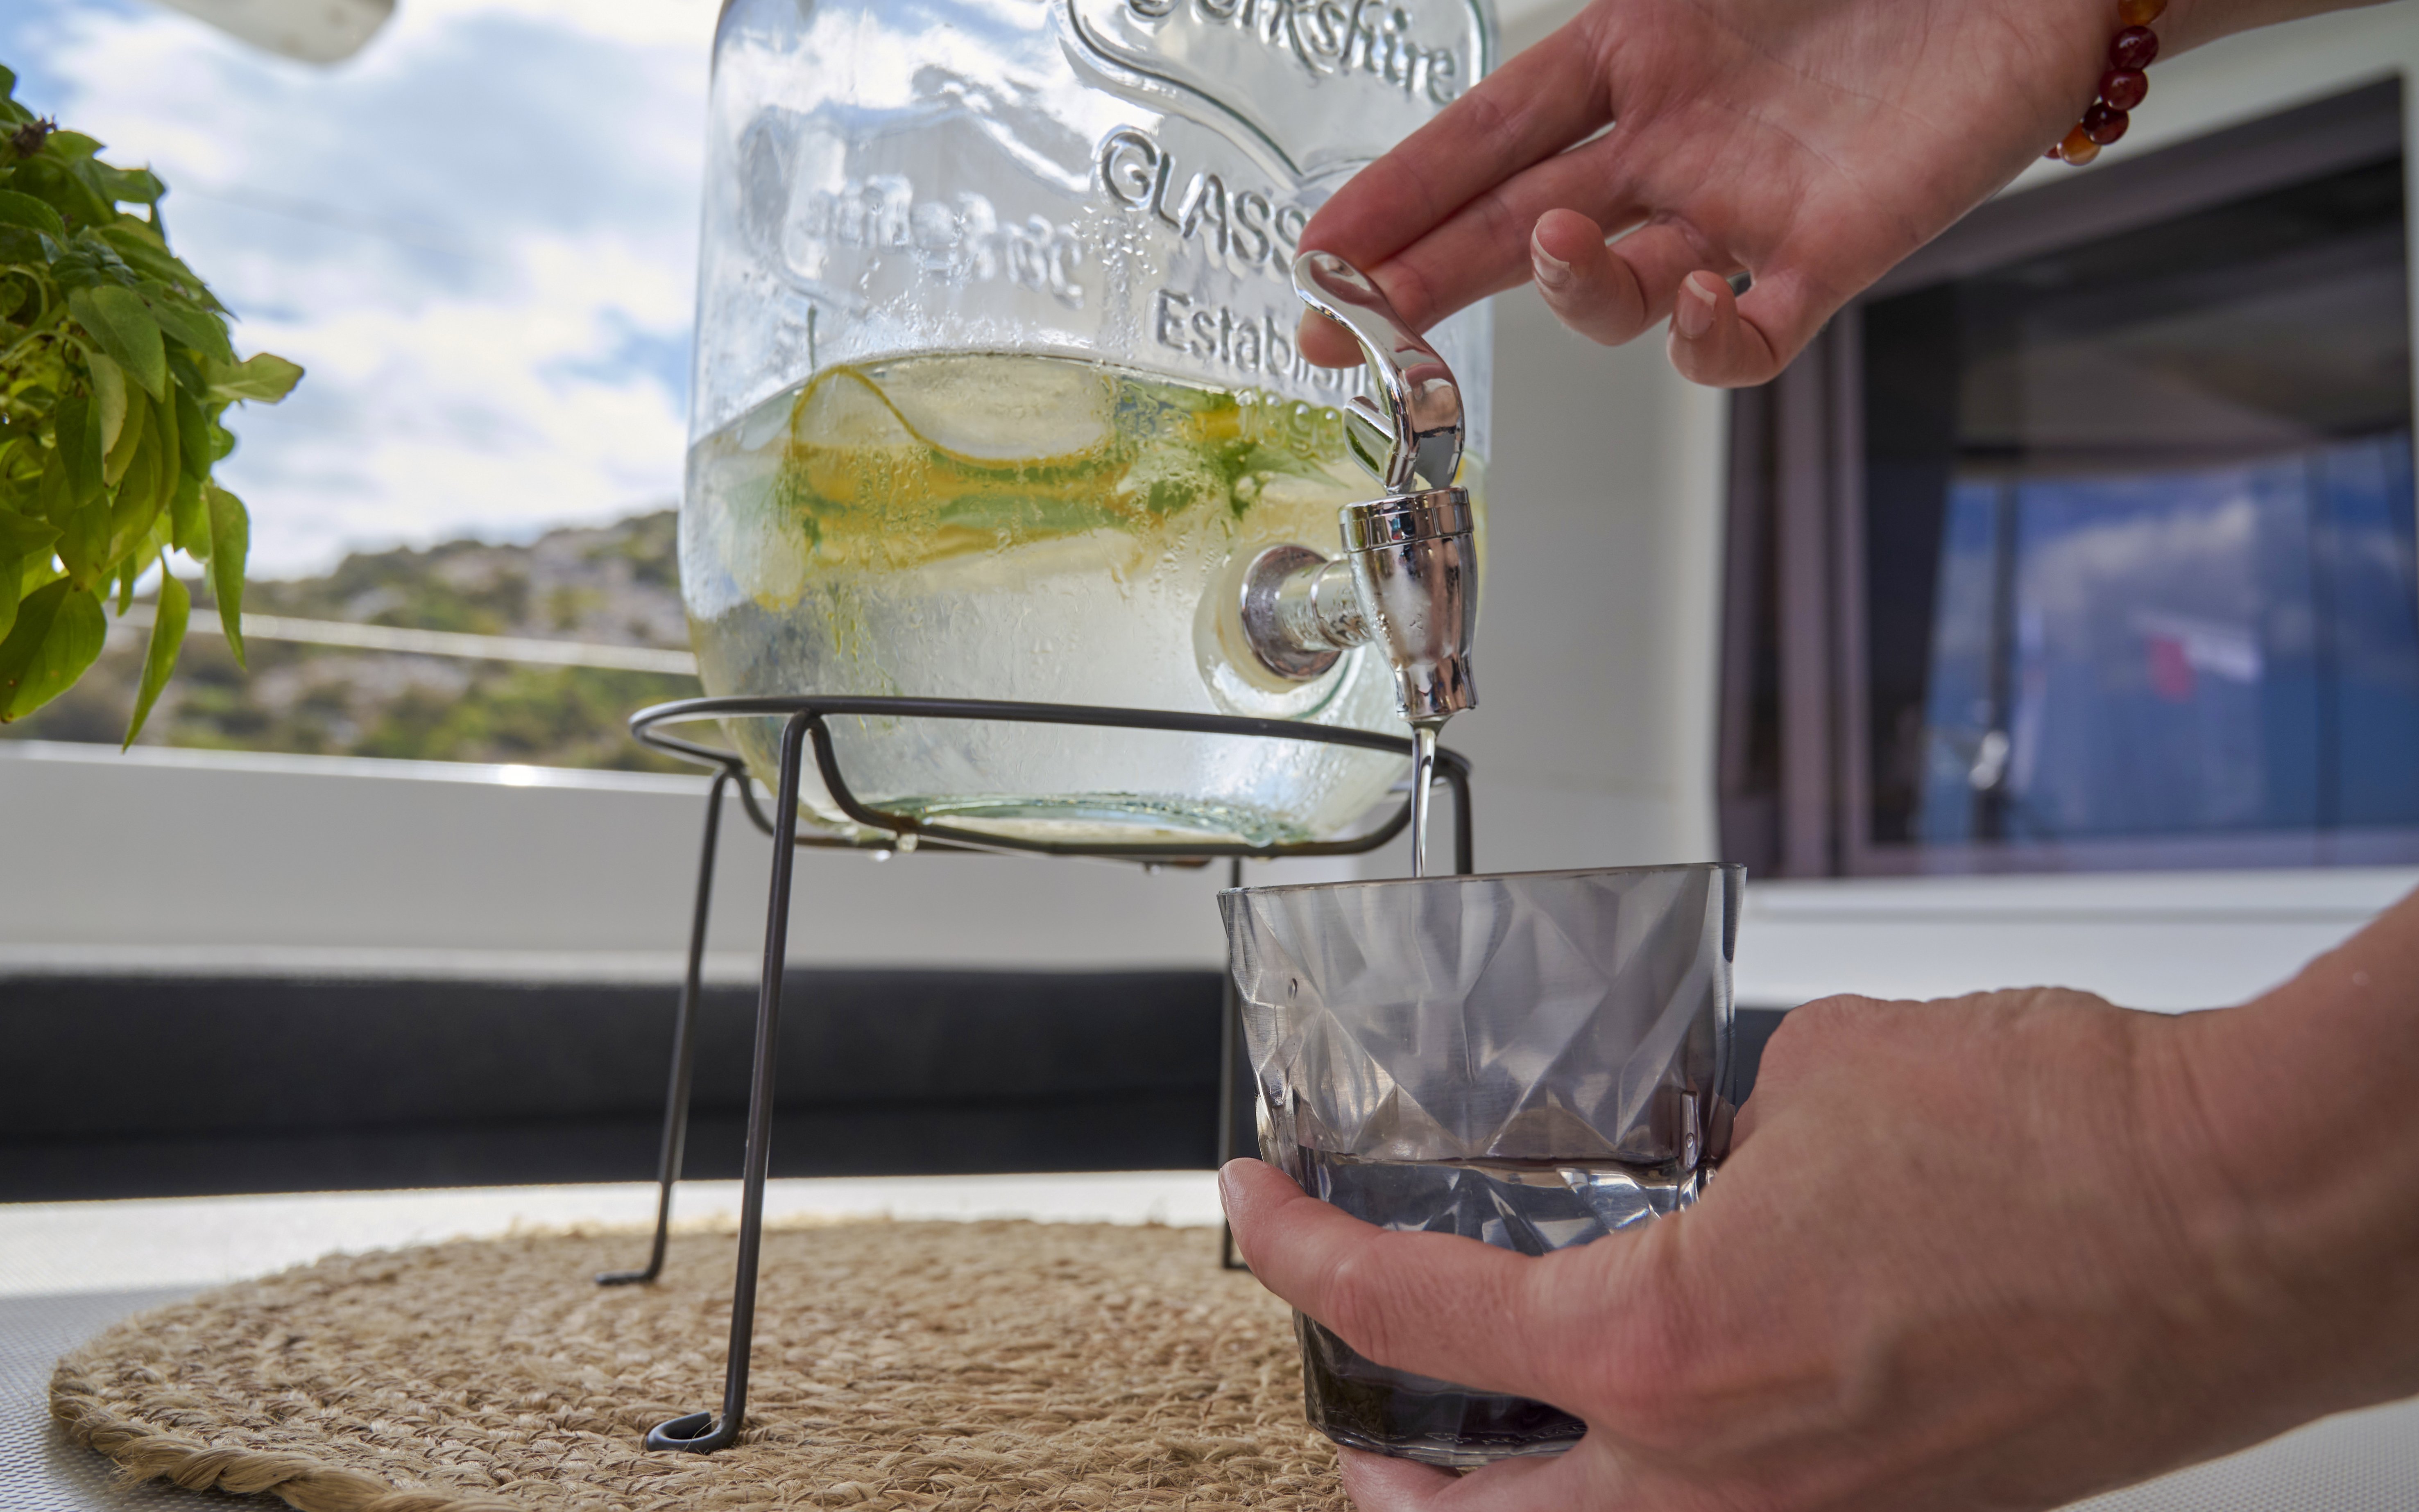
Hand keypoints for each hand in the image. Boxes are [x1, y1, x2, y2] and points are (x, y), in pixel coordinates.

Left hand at [1223, 980, 2418, 1510]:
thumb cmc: (2062, 1141)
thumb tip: (1719, 1159)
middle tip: (1345, 1427)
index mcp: (1672, 1351)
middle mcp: (1728, 1476)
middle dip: (1392, 1480)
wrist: (2242, 1213)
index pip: (1419, 1317)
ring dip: (1530, 1503)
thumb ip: (1727, 1138)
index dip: (1310, 1252)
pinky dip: (1669, 1485)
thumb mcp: (1821, 1081)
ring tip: (1482, 1452)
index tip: (1259, 1207)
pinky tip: (1673, 1419)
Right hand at [1294, 0, 2353, 384]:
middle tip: (1349, 323)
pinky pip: (1747, 339)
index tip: (1322, 250)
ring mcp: (1743, 211)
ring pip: (1618, 295)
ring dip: (1572, 289)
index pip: (1484, 140)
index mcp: (1633, 54)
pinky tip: (1699, 298)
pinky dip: (1709, 339)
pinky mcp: (1831, 256)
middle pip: (1514, 233)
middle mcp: (1671, 148)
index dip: (1397, 197)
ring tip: (1567, 243)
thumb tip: (1536, 17)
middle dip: (1422, 283)